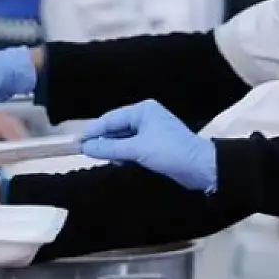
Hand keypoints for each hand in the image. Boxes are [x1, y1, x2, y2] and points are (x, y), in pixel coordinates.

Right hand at [78, 100, 217, 191]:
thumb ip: (111, 148)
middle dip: (103, 141)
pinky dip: (124, 154)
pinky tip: (118, 162)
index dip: (93, 131)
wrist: (200, 167)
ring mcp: (150, 131)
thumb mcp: (137, 149)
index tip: (78, 143)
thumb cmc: (171, 152)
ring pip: (123, 139)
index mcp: (143, 110)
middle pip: (116, 128)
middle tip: (86, 152)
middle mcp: (146, 117)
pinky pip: (132, 147)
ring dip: (113, 149)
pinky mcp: (154, 145)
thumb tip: (87, 147)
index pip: (111, 119)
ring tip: (103, 158)